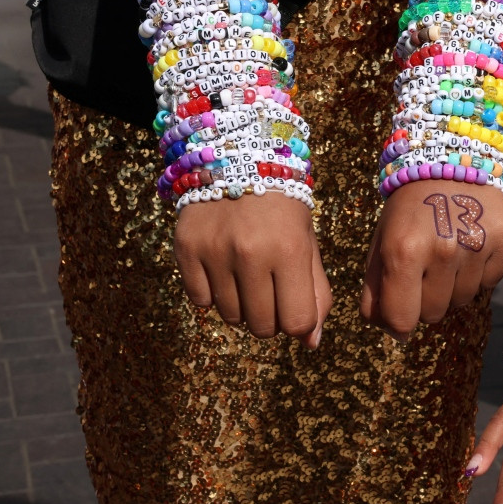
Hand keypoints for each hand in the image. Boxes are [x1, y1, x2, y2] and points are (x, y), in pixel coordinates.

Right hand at [175, 194, 331, 346]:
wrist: (237, 160)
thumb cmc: (282, 209)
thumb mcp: (308, 243)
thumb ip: (316, 293)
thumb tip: (309, 343)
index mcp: (290, 250)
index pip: (297, 322)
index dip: (298, 323)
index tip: (293, 306)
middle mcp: (251, 253)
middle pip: (262, 327)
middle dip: (271, 319)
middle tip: (271, 292)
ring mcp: (215, 252)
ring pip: (231, 318)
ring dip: (242, 307)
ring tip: (248, 277)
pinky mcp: (186, 250)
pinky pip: (200, 301)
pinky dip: (213, 294)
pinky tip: (223, 269)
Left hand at [360, 181, 502, 334]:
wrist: (449, 163)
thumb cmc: (408, 210)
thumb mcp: (381, 243)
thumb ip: (376, 291)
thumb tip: (393, 333)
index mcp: (403, 250)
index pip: (402, 319)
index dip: (398, 322)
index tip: (400, 311)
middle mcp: (442, 250)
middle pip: (433, 314)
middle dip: (425, 300)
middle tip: (424, 271)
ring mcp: (477, 245)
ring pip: (463, 301)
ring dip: (452, 287)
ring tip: (447, 255)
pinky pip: (490, 284)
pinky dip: (479, 274)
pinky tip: (469, 247)